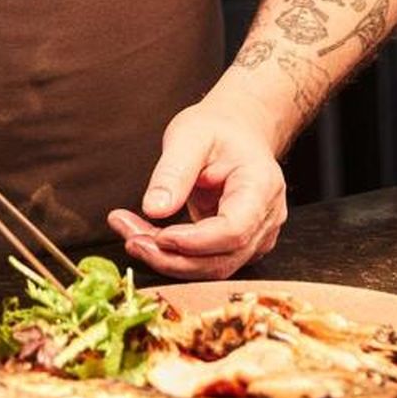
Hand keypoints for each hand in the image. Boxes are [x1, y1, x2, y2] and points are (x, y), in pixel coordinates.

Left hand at [107, 97, 286, 279]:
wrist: (238, 131)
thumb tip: (154, 209)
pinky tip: (144, 236)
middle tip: (130, 239)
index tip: (158, 236)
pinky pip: (206, 261)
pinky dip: (173, 255)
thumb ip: (173, 172)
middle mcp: (266, 219)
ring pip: (211, 267)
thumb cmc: (218, 129)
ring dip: (167, 259)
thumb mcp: (190, 136)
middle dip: (171, 257)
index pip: (234, 230)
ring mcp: (256, 236)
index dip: (195, 241)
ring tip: (130, 234)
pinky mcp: (239, 246)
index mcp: (261, 187)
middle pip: (221, 259)